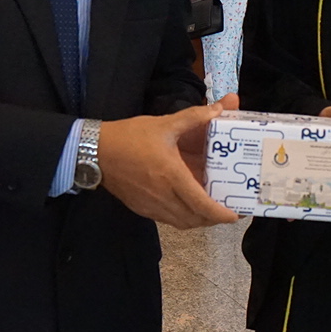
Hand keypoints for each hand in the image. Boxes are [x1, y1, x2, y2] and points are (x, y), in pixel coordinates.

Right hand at [99, 103, 238, 228]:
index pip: (201, 205)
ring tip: (210, 210)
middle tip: (227, 210)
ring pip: (182, 223)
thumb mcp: (163, 124)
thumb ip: (193, 117)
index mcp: (172, 176)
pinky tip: (187, 206)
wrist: (96, 152)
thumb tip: (218, 108)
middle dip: (214, 219)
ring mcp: (151, 206)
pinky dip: (183, 218)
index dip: (220, 214)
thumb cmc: (130, 137)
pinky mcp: (142, 209)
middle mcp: (163, 196)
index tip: (235, 214)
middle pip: (195, 219)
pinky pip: (169, 220)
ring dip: (199, 220)